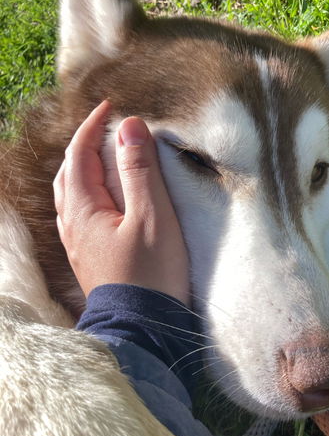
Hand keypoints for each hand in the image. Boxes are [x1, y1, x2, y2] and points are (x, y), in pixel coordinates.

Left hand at [53, 100, 189, 304]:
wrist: (143, 329)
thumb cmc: (151, 274)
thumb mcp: (152, 218)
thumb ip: (139, 171)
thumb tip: (128, 127)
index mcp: (84, 210)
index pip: (80, 155)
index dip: (92, 126)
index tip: (111, 106)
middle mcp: (73, 225)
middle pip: (69, 173)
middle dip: (85, 145)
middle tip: (107, 130)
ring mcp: (78, 244)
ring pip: (70, 195)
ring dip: (84, 169)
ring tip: (104, 159)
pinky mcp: (89, 258)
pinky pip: (78, 214)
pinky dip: (87, 194)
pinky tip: (101, 200)